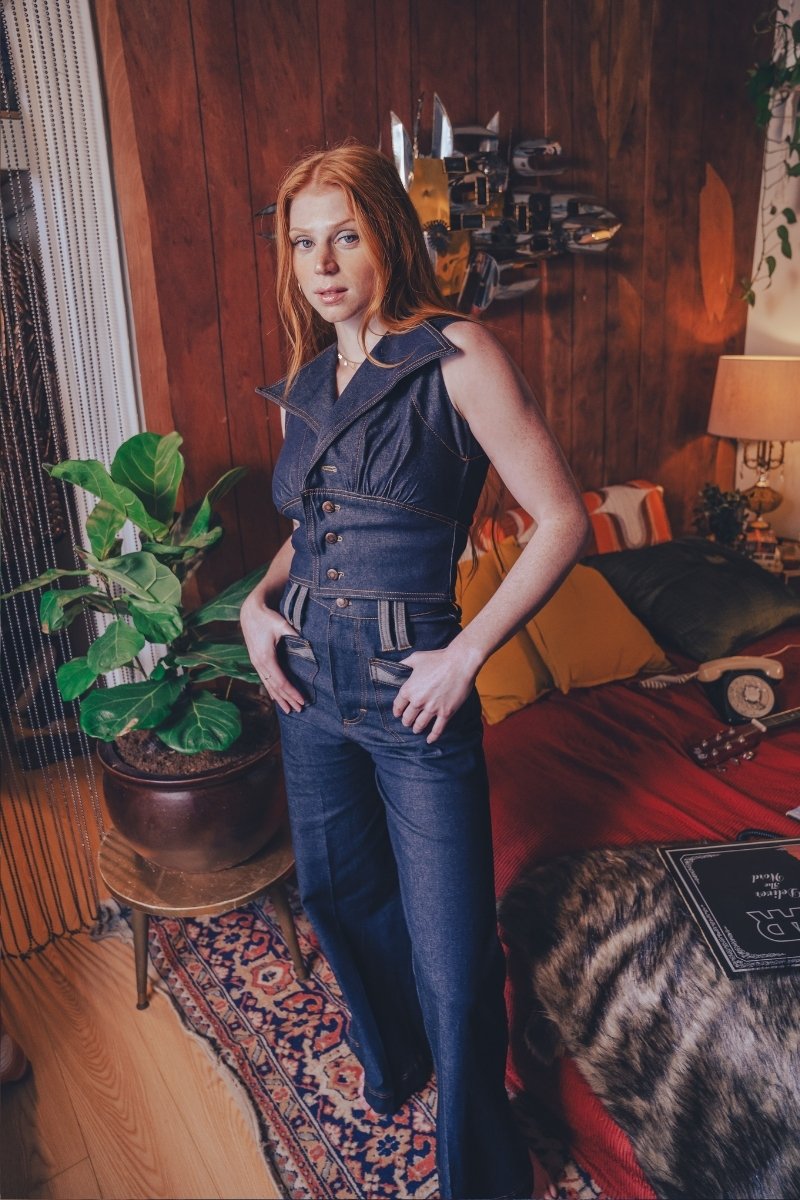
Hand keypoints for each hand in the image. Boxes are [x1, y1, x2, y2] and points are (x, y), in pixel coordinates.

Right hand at [239, 594, 304, 713]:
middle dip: (287, 699)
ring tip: (288, 710)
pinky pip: (264, 680)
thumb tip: (308, 644)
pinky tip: (276, 698)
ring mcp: (256, 663)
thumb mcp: (282, 624)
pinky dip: (271, 690)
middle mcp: (260, 663)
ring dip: (279, 698)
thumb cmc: (267, 617)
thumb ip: (294, 634)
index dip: (292, 692)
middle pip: (275, 687)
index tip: (302, 700)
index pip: (281, 681)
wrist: (250, 612)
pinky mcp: (256, 660)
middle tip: (300, 709)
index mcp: (266, 657)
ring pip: (268, 685)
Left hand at [392, 644, 478, 743]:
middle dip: (406, 721)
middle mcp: (418, 701)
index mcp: (408, 689)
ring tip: (416, 729)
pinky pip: (437, 729)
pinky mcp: (446, 713)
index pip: (398, 706)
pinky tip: (430, 740)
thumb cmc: (438, 658)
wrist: (459, 662)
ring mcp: (432, 709)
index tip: (398, 714)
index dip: (397, 711)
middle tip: (407, 722)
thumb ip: (403, 664)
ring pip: (420, 725)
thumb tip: (396, 666)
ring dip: (417, 728)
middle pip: (407, 718)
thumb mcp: (416, 658)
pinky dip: (433, 736)